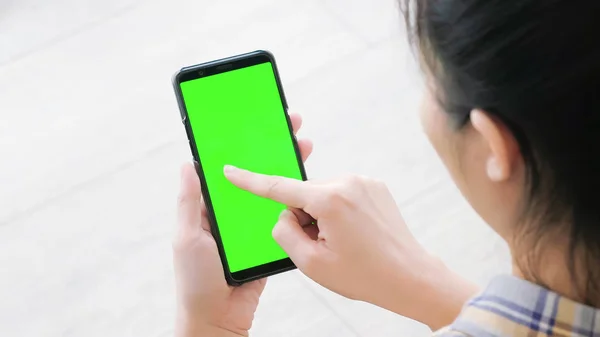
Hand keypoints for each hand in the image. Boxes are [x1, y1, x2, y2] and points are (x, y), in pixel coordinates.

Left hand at [173, 113, 313, 336]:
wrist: (219, 319)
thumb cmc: (196, 281)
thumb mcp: (187, 238)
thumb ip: (190, 203)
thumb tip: (188, 164)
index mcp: (211, 207)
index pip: (228, 167)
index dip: (242, 144)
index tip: (257, 121)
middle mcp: (232, 212)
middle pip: (254, 174)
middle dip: (272, 149)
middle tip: (291, 127)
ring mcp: (251, 225)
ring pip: (271, 192)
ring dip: (286, 171)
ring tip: (304, 150)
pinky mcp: (267, 240)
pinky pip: (281, 217)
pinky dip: (294, 202)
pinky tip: (307, 187)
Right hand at [224, 171, 478, 329]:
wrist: (411, 277)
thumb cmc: (364, 275)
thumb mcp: (312, 264)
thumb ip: (285, 233)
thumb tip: (283, 215)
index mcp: (329, 200)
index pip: (279, 188)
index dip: (250, 181)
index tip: (230, 170)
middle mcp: (347, 182)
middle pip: (303, 194)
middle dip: (304, 217)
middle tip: (324, 246)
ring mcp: (364, 182)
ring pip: (322, 194)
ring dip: (322, 214)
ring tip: (344, 242)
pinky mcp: (375, 186)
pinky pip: (342, 193)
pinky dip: (338, 210)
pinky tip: (355, 233)